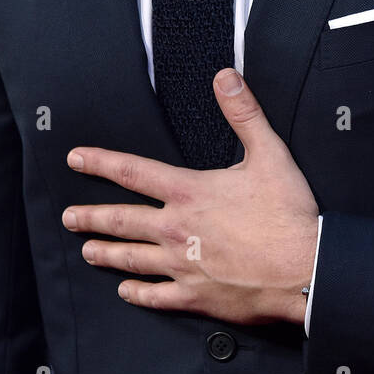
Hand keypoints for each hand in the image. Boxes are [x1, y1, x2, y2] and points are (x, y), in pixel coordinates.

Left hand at [62, 69, 318, 324]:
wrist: (304, 269)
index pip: (134, 171)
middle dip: (91, 216)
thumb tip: (225, 77)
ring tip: (87, 251)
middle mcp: (177, 229)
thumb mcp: (269, 153)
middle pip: (122, 220)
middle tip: (68, 218)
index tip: (76, 159)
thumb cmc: (287, 213)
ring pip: (131, 259)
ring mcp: (182, 265)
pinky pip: (156, 296)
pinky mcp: (195, 296)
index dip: (101, 162)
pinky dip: (136, 294)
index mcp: (190, 192)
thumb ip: (244, 113)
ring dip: (106, 253)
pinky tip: (125, 292)